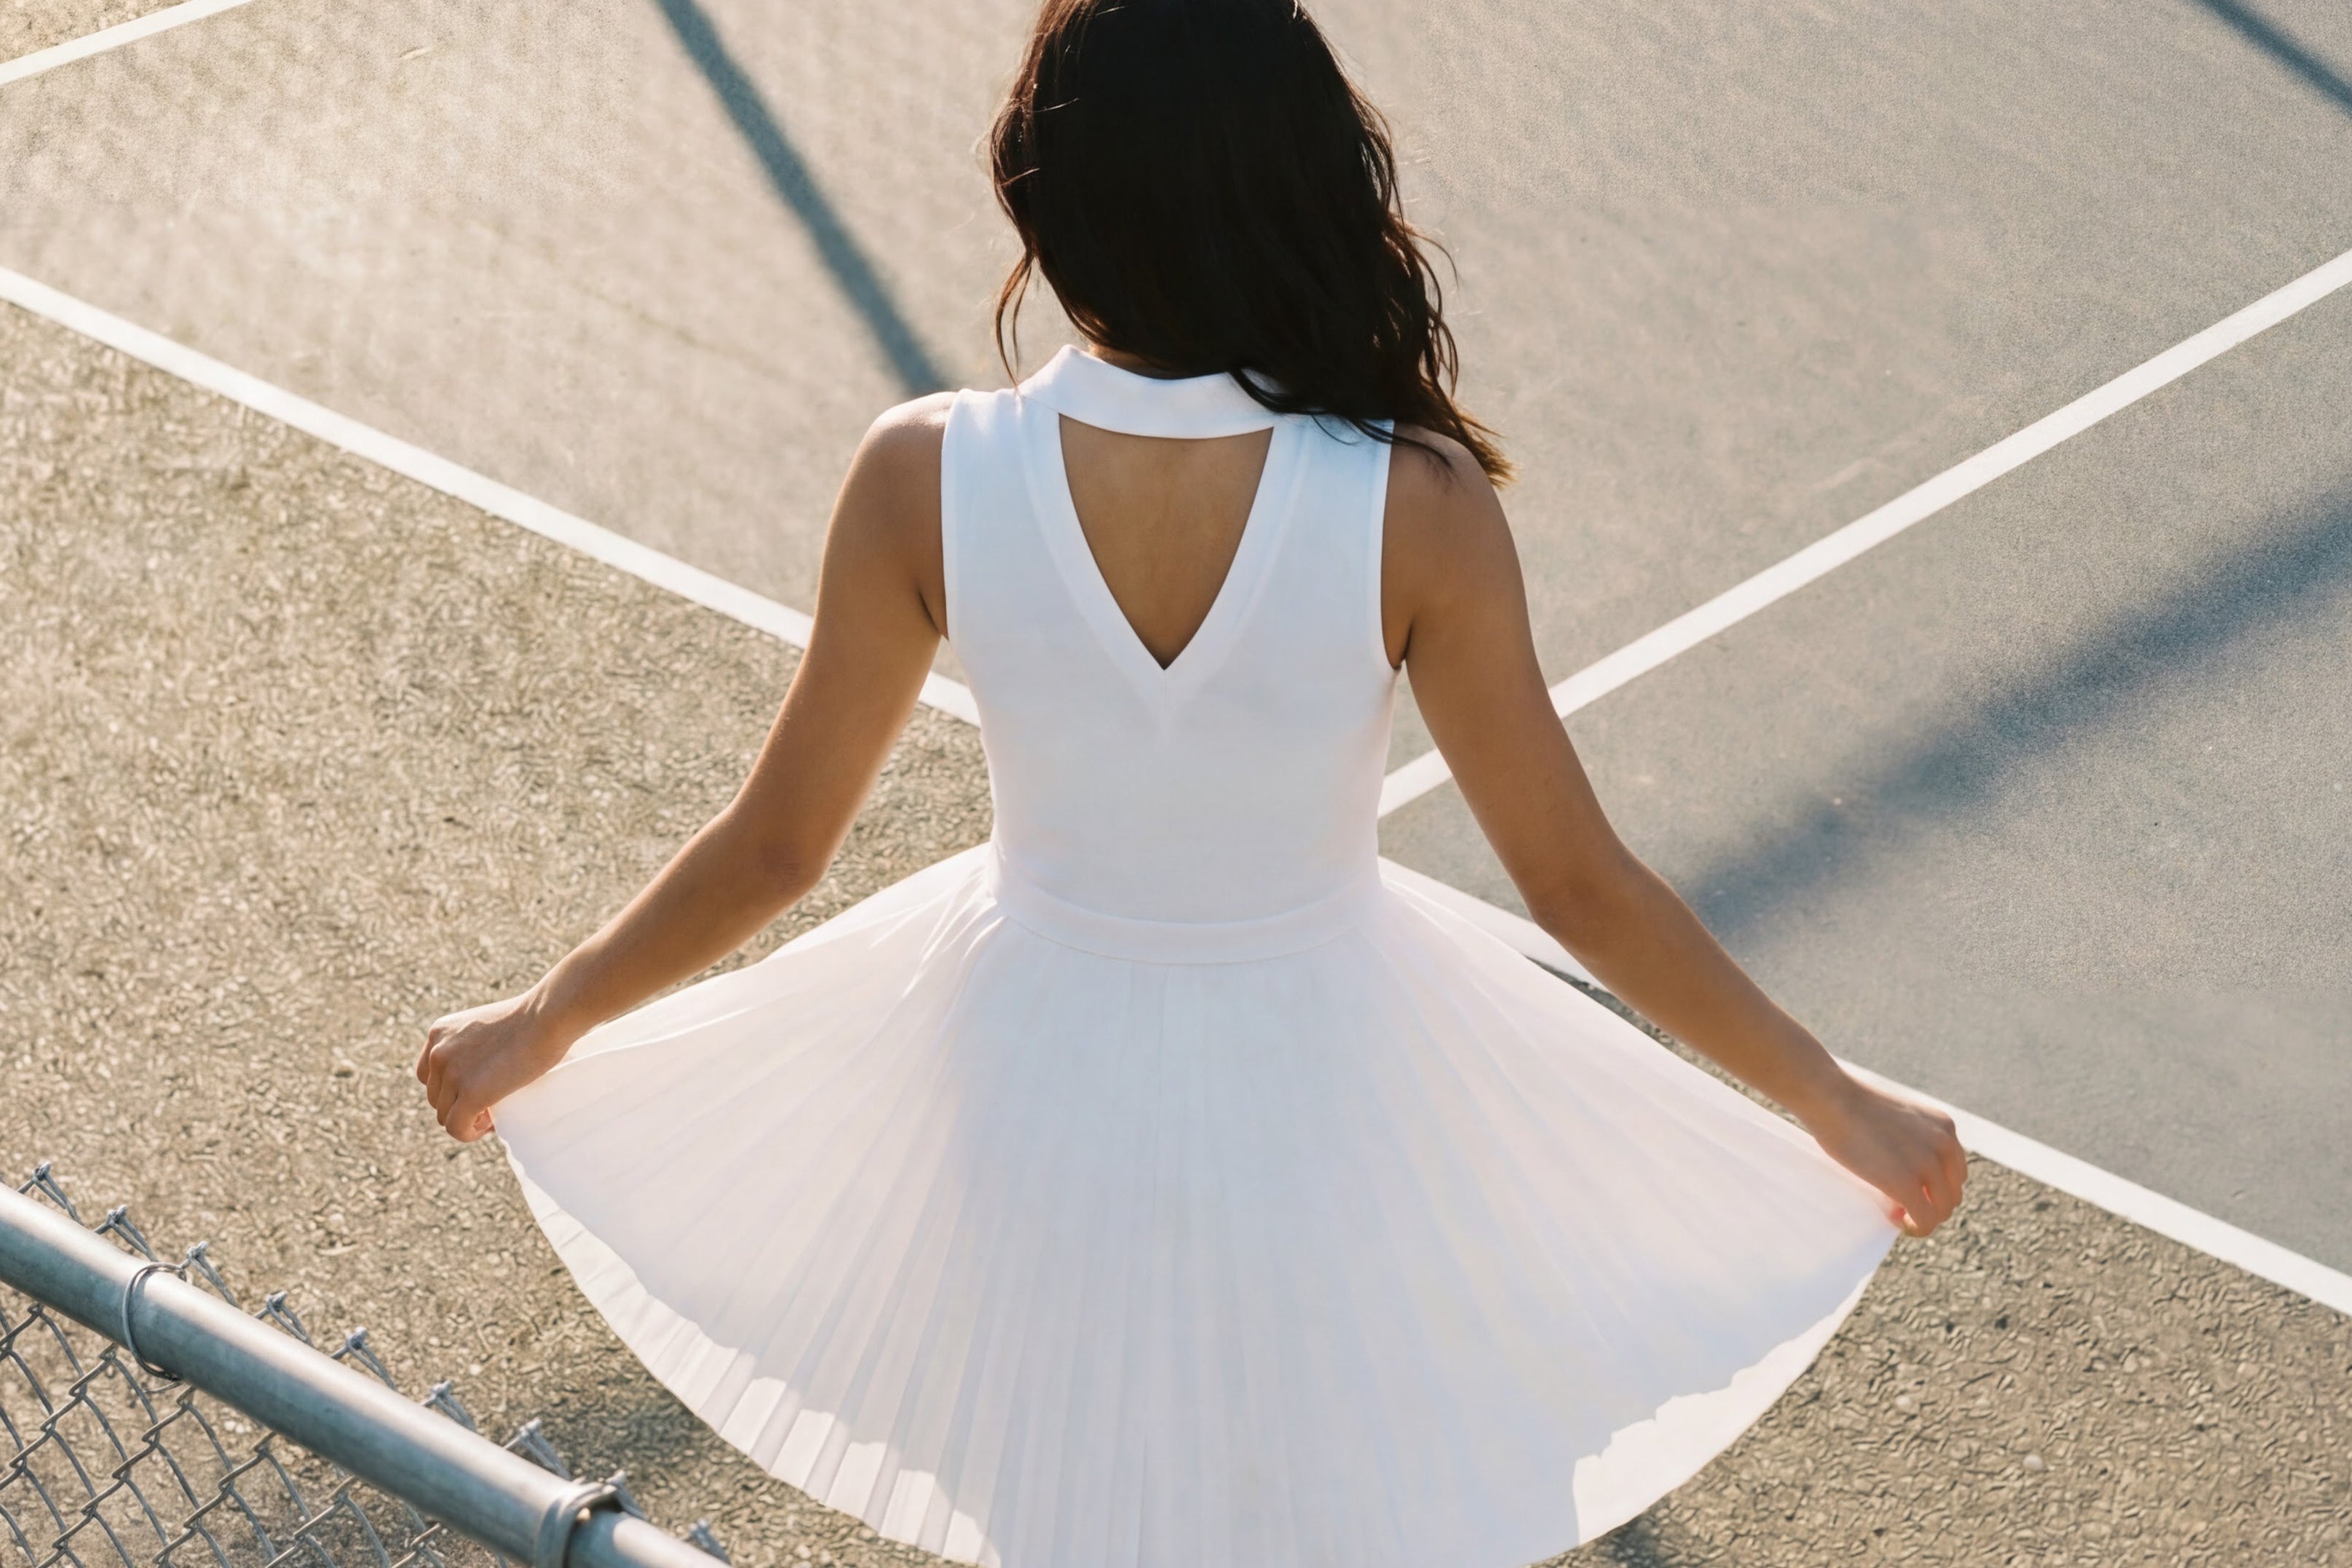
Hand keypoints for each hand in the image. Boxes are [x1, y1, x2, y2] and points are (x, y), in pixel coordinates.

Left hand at [415, 990, 572, 1142]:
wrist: (547, 1017)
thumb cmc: (532, 1017)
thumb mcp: (488, 1024)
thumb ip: (474, 1042)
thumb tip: (483, 1069)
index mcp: (440, 1033)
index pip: (428, 1074)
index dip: (449, 1088)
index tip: (474, 1090)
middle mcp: (438, 1052)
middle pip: (436, 1097)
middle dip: (459, 1105)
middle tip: (489, 1104)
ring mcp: (452, 1074)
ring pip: (445, 1115)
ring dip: (467, 1119)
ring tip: (492, 1113)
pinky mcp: (472, 1094)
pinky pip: (457, 1128)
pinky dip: (468, 1133)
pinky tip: (487, 1126)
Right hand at [1799, 1074, 1966, 1237]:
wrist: (1831, 1098)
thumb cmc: (1851, 1104)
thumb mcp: (1898, 1118)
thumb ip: (1913, 1139)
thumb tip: (1904, 1168)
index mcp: (1944, 1127)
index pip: (1956, 1171)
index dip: (1936, 1187)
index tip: (1911, 1190)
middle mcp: (1944, 1145)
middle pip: (1953, 1193)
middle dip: (1930, 1203)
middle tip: (1901, 1204)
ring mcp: (1928, 1165)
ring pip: (1942, 1210)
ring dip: (1923, 1217)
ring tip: (1898, 1213)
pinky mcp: (1906, 1184)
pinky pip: (1925, 1220)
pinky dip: (1915, 1227)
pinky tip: (1897, 1221)